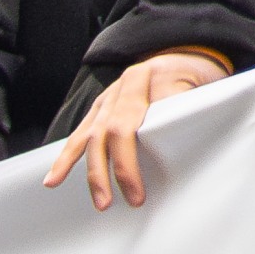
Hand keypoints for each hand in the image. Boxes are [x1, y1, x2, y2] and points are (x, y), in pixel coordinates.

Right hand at [40, 50, 226, 209]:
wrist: (181, 52)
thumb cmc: (195, 75)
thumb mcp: (202, 83)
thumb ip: (187, 107)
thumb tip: (178, 138)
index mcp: (146, 77)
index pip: (131, 121)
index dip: (132, 158)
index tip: (141, 188)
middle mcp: (122, 86)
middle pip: (111, 131)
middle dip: (117, 169)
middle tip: (131, 201)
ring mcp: (108, 98)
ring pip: (92, 136)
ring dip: (93, 172)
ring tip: (100, 201)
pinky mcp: (100, 109)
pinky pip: (80, 134)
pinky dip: (66, 158)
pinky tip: (52, 180)